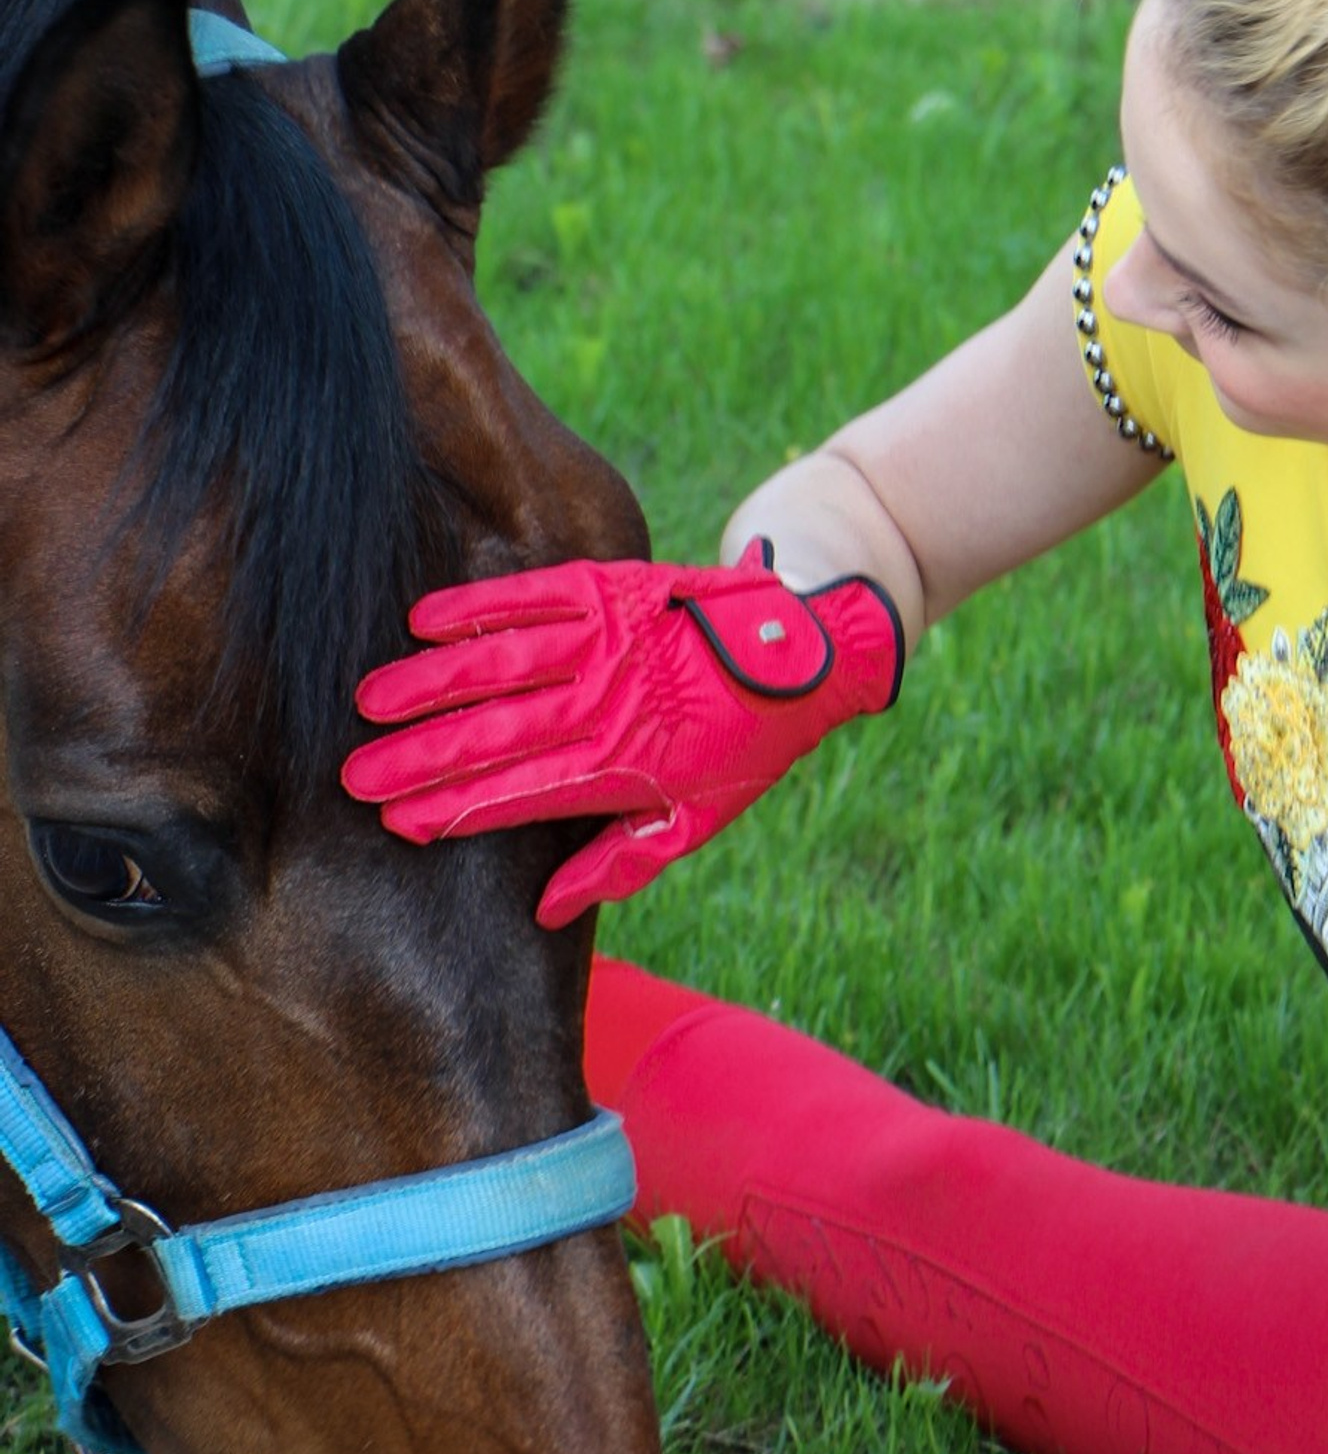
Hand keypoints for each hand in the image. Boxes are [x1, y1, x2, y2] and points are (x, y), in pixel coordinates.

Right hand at [342, 541, 902, 924]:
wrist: (801, 654)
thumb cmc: (743, 746)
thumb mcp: (697, 821)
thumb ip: (621, 862)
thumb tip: (546, 910)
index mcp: (617, 767)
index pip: (515, 793)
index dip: (452, 807)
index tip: (395, 820)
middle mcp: (602, 704)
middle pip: (493, 734)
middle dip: (418, 757)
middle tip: (353, 775)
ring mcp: (604, 642)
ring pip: (499, 665)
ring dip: (430, 685)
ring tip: (370, 704)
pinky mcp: (609, 589)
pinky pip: (531, 597)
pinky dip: (478, 608)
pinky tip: (423, 623)